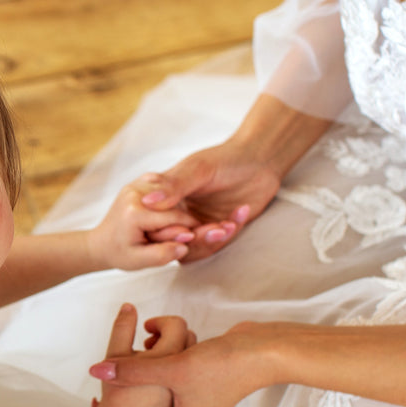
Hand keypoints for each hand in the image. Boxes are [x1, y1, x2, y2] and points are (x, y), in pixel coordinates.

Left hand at [86, 178, 196, 270]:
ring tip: (166, 228)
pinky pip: (165, 190)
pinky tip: (162, 217)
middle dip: (182, 221)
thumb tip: (185, 245)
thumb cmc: (120, 254)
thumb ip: (163, 254)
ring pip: (172, 195)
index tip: (197, 238)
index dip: (191, 228)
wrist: (101, 243)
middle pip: (174, 204)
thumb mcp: (140, 261)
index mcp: (135, 212)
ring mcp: (135, 185)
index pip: (175, 218)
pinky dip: (170, 203)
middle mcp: (134, 193)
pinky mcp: (138, 183)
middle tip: (179, 237)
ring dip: (177, 210)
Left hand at [90, 322, 269, 406]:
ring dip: (136, 387)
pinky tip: (143, 351)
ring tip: (116, 372)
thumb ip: (133, 370)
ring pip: (150, 402)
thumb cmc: (223, 367)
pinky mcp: (193, 387)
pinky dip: (151, 372)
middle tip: (94, 398)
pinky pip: (163, 385)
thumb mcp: (172, 368)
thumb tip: (97, 371)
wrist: (260, 352)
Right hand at [136, 140, 281, 261]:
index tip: (186, 228)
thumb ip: (173, 186)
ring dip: (212, 240)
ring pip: (195, 248)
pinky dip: (229, 233)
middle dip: (194, 239)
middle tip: (213, 228)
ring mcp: (199, 222)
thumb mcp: (197, 169)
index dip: (167, 232)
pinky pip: (217, 244)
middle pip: (174, 242)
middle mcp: (180, 213)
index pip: (156, 225)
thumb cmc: (225, 158)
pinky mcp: (218, 228)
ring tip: (228, 225)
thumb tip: (146, 201)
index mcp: (168, 198)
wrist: (259, 159)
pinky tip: (240, 212)